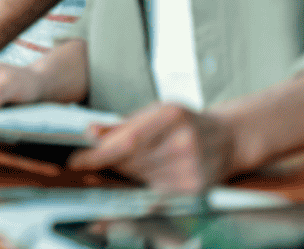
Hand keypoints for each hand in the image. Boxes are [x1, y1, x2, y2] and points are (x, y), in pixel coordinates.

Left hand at [67, 103, 237, 193]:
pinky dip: (141, 183)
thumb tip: (90, 132)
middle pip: (131, 161)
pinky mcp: (195, 189)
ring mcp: (192, 168)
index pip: (127, 140)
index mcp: (172, 115)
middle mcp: (185, 142)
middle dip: (107, 162)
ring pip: (139, 177)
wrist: (228, 139)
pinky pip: (154, 190)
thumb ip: (122, 124)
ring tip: (126, 163)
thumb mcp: (156, 112)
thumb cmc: (185, 123)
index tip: (76, 161)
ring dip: (124, 173)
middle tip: (91, 161)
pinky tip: (142, 174)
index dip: (98, 154)